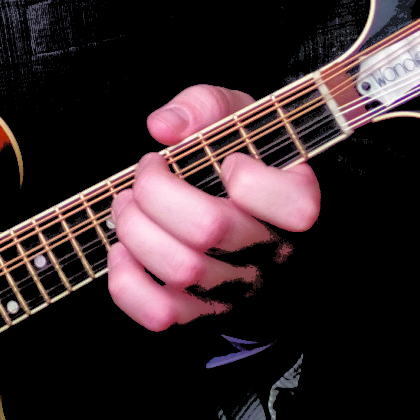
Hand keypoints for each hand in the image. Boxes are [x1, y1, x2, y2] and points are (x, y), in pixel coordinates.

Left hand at [106, 83, 321, 332]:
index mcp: (296, 203)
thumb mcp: (237, 117)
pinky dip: (126, 281)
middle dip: (155, 192)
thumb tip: (163, 128)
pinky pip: (161, 314)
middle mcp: (273, 252)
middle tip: (146, 172)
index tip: (225, 160)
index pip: (291, 205)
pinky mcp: (204, 313)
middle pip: (209, 230)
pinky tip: (122, 250)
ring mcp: (239, 287)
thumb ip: (204, 106)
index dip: (244, 176)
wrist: (247, 212)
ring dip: (134, 229)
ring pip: (181, 270)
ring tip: (126, 204)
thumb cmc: (242, 158)